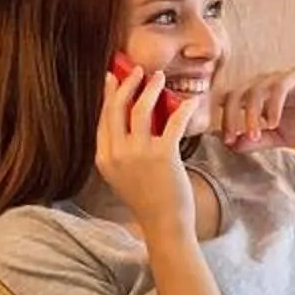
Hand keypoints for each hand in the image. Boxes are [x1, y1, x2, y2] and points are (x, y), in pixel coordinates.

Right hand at [95, 62, 204, 237]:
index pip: (103, 118)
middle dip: (126, 84)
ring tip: (159, 77)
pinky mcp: (163, 155)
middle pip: (117, 108)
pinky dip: (183, 109)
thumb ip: (119, 150)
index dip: (108, 95)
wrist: (164, 223)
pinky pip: (172, 123)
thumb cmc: (147, 199)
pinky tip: (190, 101)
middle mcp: (117, 153)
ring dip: (150, 89)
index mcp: (104, 158)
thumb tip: (130, 119)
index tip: (112, 78)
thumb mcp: (121, 175)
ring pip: (140, 109)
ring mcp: (139, 154)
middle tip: (136, 70)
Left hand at [212, 66, 294, 150]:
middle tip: (232, 138)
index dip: (222, 119)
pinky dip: (272, 106)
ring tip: (256, 134)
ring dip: (251, 114)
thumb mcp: (281, 137)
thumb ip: (258, 141)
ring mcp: (281, 77)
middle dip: (230, 117)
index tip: (226, 141)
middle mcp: (265, 83)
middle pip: (235, 93)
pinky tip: (274, 123)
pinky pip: (278, 87)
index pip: (229, 100)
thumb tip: (232, 146)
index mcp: (258, 96)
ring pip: (254, 89)